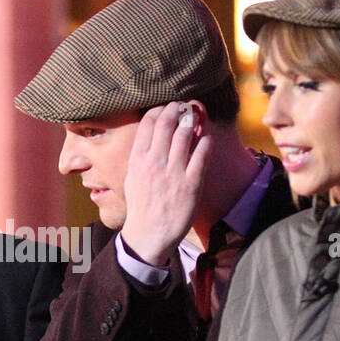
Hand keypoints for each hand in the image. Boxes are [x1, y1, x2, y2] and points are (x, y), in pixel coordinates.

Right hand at [119, 101, 212, 266]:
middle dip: (177, 109)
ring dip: (192, 121)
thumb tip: (152, 132)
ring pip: (184, 134)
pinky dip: (205, 141)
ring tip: (195, 118)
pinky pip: (201, 154)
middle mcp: (154, 163)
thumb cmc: (142, 204)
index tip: (167, 107)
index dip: (159, 110)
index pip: (147, 123)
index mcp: (137, 160)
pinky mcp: (191, 184)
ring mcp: (173, 173)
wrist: (149, 234)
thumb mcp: (133, 177)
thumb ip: (142, 154)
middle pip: (167, 123)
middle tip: (183, 106)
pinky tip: (206, 138)